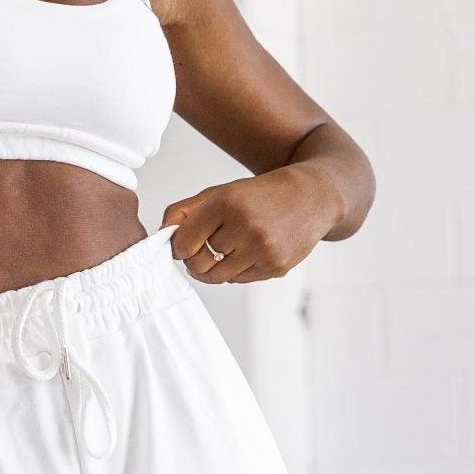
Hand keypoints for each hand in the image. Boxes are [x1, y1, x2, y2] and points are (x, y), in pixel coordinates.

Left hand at [165, 168, 341, 283]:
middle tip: (201, 249)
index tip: (182, 244)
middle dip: (193, 259)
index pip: (183, 243)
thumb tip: (162, 235)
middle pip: (198, 264)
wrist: (312, 197)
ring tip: (221, 252)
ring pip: (217, 277)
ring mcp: (263, 250)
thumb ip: (184, 211)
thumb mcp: (220, 192)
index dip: (178, 247)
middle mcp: (246, 227)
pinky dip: (234, 271)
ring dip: (212, 268)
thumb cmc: (259, 195)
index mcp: (227, 203)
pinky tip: (244, 254)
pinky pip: (239, 280)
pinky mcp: (276, 267)